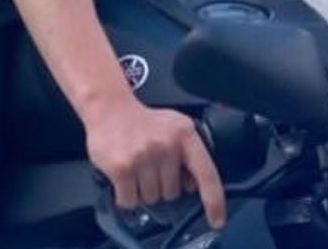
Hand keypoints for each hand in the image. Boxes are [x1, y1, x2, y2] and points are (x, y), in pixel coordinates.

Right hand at [85, 97, 225, 228]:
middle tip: (150, 167)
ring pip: (151, 198)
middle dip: (161, 186)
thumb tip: (193, 186)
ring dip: (143, 191)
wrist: (110, 108)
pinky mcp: (122, 168)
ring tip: (137, 169)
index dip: (214, 201)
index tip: (217, 219)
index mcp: (185, 135)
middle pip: (172, 193)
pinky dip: (126, 196)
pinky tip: (125, 178)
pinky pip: (130, 201)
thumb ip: (189, 154)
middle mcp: (167, 146)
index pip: (207, 174)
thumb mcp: (176, 128)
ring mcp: (144, 157)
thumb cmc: (145, 121)